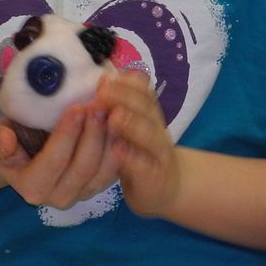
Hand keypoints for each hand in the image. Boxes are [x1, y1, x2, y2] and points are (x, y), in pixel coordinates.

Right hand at [0, 99, 116, 209]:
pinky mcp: (98, 186)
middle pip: (84, 167)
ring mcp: (82, 194)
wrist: (18, 156)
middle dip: (94, 134)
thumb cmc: (4, 146)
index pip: (54, 162)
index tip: (77, 108)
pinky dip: (120, 146)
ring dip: (111, 139)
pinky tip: (121, 122)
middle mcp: (59, 197)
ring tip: (113, 110)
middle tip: (100, 105)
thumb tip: (5, 140)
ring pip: (104, 170)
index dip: (68, 135)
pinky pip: (115, 169)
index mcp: (32, 188)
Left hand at [97, 70, 180, 216]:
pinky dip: (132, 157)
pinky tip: (117, 150)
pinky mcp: (154, 177)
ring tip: (113, 116)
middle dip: (125, 98)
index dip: (126, 83)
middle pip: (147, 108)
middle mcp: (157, 129)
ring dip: (132, 124)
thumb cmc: (137, 153)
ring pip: (150, 135)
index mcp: (148, 114)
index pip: (143, 91)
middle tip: (102, 91)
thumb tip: (101, 76)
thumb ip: (118, 105)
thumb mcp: (129, 127)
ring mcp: (158, 153)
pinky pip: (145, 166)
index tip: (105, 76)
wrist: (163, 188)